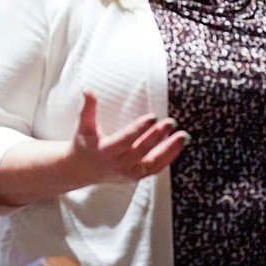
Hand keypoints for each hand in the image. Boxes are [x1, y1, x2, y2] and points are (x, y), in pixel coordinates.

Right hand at [71, 91, 188, 181]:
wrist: (82, 170)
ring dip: (169, 149)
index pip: (125, 139)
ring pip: (153, 161)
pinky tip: (177, 144)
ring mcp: (128, 172)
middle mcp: (118, 164)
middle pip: (142, 150)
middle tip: (171, 122)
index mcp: (104, 150)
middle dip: (158, 136)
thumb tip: (87, 89)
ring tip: (183, 135)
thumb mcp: (83, 127)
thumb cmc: (84, 144)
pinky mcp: (136, 176)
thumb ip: (87, 109)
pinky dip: (168, 157)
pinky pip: (156, 168)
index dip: (139, 128)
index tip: (153, 117)